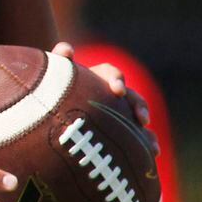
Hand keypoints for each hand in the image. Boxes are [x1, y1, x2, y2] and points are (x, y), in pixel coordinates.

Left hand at [52, 41, 160, 155]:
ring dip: (146, 128)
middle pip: (130, 96)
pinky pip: (136, 134)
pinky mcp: (117, 128)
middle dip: (138, 106)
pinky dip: (147, 142)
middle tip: (141, 119)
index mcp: (95, 78)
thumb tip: (67, 49)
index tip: (119, 91)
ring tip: (152, 142)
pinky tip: (154, 153)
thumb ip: (59, 59)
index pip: (110, 74)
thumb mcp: (51, 73)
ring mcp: (115, 110)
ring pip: (137, 115)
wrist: (48, 108)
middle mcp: (109, 93)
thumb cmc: (49, 87)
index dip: (116, 80)